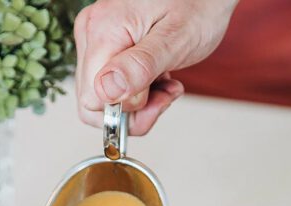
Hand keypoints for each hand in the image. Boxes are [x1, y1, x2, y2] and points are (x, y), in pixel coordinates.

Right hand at [74, 0, 237, 134]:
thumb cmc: (198, 5)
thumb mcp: (175, 40)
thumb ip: (140, 66)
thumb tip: (107, 91)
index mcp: (103, 30)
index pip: (93, 100)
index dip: (125, 109)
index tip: (156, 98)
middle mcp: (92, 33)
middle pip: (94, 103)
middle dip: (132, 110)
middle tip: (164, 95)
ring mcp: (96, 39)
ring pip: (102, 98)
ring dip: (137, 102)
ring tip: (165, 83)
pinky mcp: (106, 46)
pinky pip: (110, 86)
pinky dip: (136, 92)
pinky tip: (158, 77)